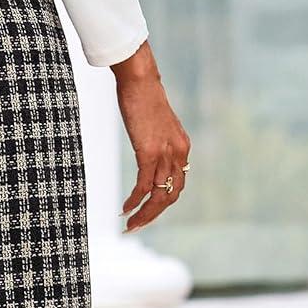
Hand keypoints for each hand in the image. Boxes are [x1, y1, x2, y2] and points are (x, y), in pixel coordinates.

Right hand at [111, 41, 190, 232]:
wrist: (141, 80)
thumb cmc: (144, 97)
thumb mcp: (156, 124)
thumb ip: (158, 140)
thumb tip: (150, 149)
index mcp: (182, 148)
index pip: (178, 185)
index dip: (163, 204)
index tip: (148, 213)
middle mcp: (178, 153)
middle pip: (171, 196)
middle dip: (153, 216)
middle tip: (136, 228)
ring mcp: (165, 154)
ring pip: (158, 195)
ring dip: (143, 214)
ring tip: (129, 225)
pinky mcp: (149, 152)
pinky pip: (144, 186)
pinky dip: (135, 201)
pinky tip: (125, 209)